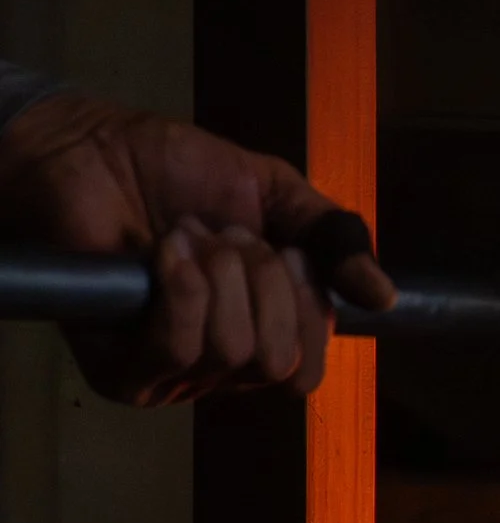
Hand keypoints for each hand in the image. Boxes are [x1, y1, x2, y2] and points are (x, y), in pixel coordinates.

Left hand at [0, 92, 396, 403]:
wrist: (92, 148)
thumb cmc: (176, 172)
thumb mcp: (279, 195)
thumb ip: (336, 240)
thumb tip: (384, 298)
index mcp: (259, 336)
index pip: (307, 368)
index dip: (307, 306)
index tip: (287, 250)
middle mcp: (216, 369)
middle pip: (276, 363)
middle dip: (264, 284)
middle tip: (228, 237)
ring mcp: (168, 374)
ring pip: (234, 352)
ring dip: (219, 276)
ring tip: (187, 236)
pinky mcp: (119, 368)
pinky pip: (180, 348)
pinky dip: (183, 287)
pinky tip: (164, 250)